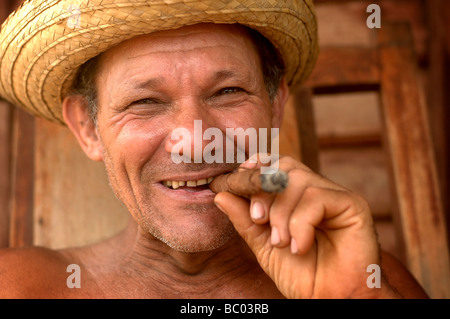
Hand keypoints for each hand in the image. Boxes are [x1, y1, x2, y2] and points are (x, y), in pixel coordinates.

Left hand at [214, 155, 397, 297]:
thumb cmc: (301, 274)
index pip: (274, 165)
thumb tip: (220, 194)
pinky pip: (316, 197)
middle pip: (284, 167)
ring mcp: (335, 195)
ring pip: (297, 181)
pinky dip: (300, 223)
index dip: (254, 169)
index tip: (233, 185)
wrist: (329, 299)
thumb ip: (244, 218)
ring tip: (281, 242)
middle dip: (263, 192)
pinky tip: (300, 247)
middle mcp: (316, 191)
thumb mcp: (263, 244)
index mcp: (296, 197)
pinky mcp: (353, 205)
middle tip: (258, 219)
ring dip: (281, 214)